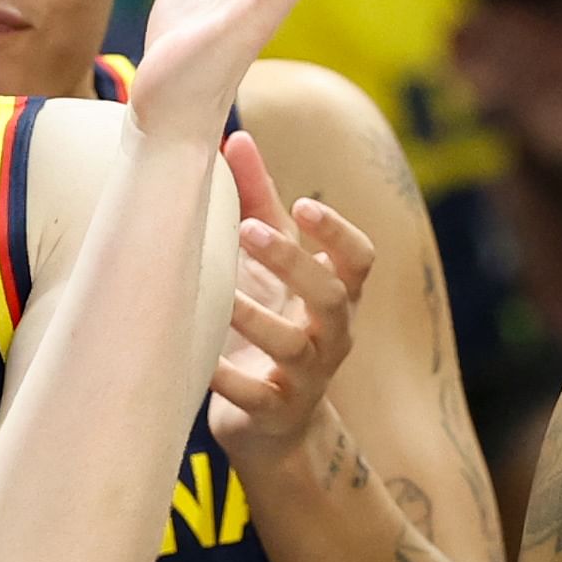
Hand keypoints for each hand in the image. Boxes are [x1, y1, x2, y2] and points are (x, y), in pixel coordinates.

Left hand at [205, 128, 367, 461]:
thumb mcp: (269, 265)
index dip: (338, 233)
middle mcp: (332, 334)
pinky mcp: (275, 413)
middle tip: (248, 231)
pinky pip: (256, 397)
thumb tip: (235, 136)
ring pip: (294, 347)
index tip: (305, 204)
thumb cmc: (271, 322)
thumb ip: (259, 203)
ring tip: (220, 297)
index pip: (360, 259)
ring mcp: (307, 377)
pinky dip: (228, 380)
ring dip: (256, 320)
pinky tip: (200, 363)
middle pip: (332, 297)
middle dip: (293, 263)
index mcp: (336, 293)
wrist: (273, 424)